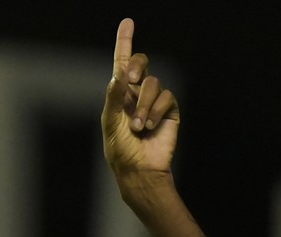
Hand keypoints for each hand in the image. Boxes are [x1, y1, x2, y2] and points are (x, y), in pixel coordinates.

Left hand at [102, 20, 178, 174]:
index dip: (125, 41)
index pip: (122, 63)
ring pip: (153, 83)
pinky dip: (156, 111)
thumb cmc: (120, 149)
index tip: (127, 22)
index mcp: (120, 94)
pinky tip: (149, 126)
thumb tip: (118, 74)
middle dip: (136, 66)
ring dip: (144, 104)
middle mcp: (137, 93)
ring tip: (138, 126)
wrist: (139, 169)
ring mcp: (154, 101)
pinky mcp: (170, 110)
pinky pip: (167, 97)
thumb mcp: (110, 122)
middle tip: (130, 79)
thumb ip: (113, 97)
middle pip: (141, 63)